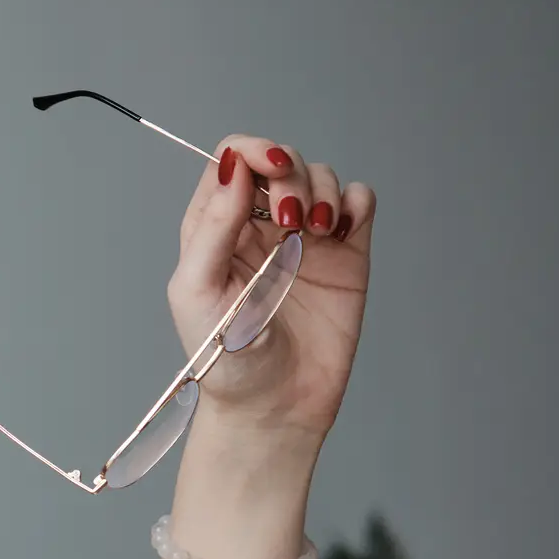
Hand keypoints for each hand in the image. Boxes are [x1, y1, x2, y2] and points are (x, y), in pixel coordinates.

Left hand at [168, 136, 374, 440]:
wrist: (275, 408)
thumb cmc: (225, 361)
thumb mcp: (199, 292)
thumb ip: (213, 227)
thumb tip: (232, 166)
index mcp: (215, 229)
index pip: (231, 160)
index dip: (252, 151)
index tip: (272, 171)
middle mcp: (260, 226)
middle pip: (281, 161)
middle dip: (292, 175)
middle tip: (294, 221)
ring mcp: (305, 238)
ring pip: (322, 176)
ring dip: (324, 190)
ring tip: (316, 234)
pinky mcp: (345, 255)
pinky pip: (359, 202)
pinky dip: (356, 202)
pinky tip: (342, 230)